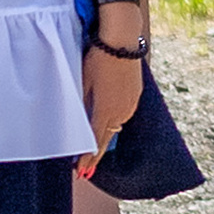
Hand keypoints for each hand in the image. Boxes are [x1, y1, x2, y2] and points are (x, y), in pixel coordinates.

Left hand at [80, 34, 143, 166]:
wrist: (121, 41)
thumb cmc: (98, 59)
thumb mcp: (82, 83)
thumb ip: (81, 105)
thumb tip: (77, 123)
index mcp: (106, 111)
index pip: (96, 143)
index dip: (88, 160)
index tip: (82, 173)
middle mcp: (121, 112)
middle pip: (107, 138)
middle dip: (95, 153)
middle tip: (85, 168)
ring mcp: (130, 104)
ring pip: (115, 126)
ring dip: (105, 137)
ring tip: (94, 149)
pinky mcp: (135, 95)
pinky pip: (123, 114)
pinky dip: (113, 122)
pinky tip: (107, 122)